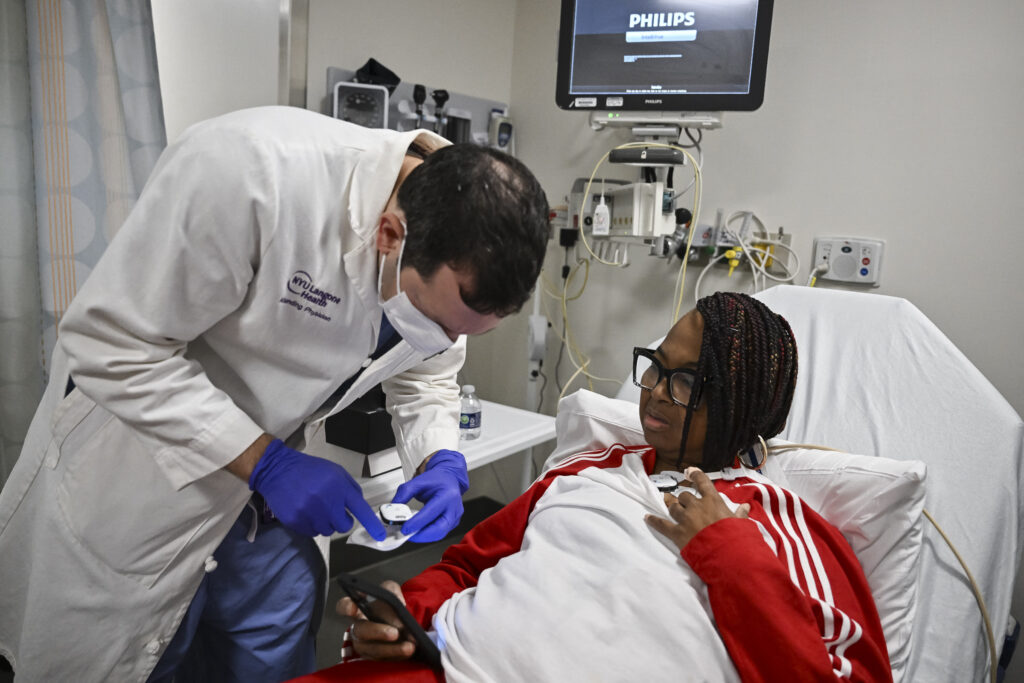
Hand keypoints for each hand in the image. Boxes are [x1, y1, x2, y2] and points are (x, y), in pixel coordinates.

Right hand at [249, 439, 386, 539]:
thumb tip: (359, 507)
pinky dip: (311, 525)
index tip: (380, 536)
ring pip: (328, 531)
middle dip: (341, 520)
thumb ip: (350, 489)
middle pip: (344, 526)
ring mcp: (310, 513)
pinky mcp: (296, 521)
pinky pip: (312, 533)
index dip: (371, 524)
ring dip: (325, 523)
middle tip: (332, 510)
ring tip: (315, 507)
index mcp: (339, 487)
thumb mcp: (335, 471)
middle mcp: (326, 502)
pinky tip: (305, 511)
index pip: (360, 509)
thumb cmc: (310, 470)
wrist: (278, 470)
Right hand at [337, 580, 416, 660]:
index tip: (352, 608)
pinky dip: (398, 655)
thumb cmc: (389, 607)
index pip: (344, 606)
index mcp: (358, 609)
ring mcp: (365, 645)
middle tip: (395, 633)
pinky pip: (384, 659)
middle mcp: (358, 628)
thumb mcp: (391, 592)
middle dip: (378, 632)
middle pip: (361, 631)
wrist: (401, 624)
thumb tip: (398, 601)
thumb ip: (392, 591)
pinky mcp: (375, 658)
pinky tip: (409, 651)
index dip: (345, 607)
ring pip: (373, 650)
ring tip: (409, 646)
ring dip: (392, 649)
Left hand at [391, 449, 468, 542]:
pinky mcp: (453, 523)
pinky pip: (440, 532)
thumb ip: (404, 494)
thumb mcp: (418, 481)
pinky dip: (428, 534)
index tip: (404, 529)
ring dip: (423, 536)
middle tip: (406, 535)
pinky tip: (419, 530)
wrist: (449, 479)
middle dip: (421, 535)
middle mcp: (454, 507)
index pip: (430, 513)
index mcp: (448, 495)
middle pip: (439, 529)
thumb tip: (393, 508)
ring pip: (440, 534)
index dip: (416, 523)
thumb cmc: (436, 480)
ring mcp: (455, 516)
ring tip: (410, 533)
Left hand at [645, 467, 749, 550]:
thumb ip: (740, 514)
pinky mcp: (677, 533)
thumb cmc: (736, 538)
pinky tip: (647, 517)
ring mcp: (686, 519)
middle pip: (684, 496)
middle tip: (683, 501)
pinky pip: (662, 525)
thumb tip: (745, 506)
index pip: (702, 482)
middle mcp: (697, 506)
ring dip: (672, 506)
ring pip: (673, 507)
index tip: (689, 471)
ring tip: (669, 504)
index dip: (695, 475)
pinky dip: (654, 520)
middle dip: (683, 499)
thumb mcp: (741, 524)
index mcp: (713, 501)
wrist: (728, 555)